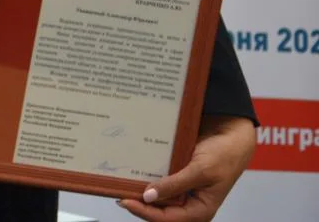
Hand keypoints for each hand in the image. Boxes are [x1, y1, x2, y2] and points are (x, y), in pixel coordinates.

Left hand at [117, 115, 255, 220]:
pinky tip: (132, 172)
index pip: (168, 219)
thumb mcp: (201, 170)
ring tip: (120, 183)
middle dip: (140, 205)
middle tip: (117, 191)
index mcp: (200, 210)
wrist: (230, 134)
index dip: (146, 212)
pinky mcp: (176, 177)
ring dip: (140, 193)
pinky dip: (146, 179)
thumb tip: (149, 197)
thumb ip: (176, 184)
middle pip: (160, 211)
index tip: (125, 200)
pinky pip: (158, 182)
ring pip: (157, 199)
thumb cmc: (224, 155)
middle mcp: (189, 204)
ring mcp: (182, 191)